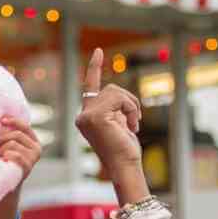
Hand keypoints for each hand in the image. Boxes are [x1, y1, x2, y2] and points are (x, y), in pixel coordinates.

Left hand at [0, 117, 41, 180]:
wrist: (6, 183)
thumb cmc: (5, 161)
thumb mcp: (8, 145)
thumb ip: (9, 133)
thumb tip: (1, 119)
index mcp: (34, 141)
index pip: (25, 126)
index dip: (13, 121)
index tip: (2, 120)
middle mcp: (37, 149)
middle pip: (16, 135)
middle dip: (3, 139)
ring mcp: (33, 158)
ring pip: (12, 144)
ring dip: (2, 149)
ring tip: (0, 156)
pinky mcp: (28, 167)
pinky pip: (14, 154)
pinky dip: (6, 156)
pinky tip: (4, 160)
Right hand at [75, 48, 143, 170]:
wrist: (125, 167)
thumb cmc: (124, 151)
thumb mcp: (120, 125)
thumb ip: (115, 110)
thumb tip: (121, 98)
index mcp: (86, 117)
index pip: (90, 87)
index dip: (94, 67)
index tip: (98, 51)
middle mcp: (82, 115)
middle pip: (110, 89)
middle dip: (128, 102)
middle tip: (135, 122)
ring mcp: (87, 115)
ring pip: (115, 91)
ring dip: (131, 107)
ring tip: (133, 126)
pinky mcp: (96, 116)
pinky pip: (119, 98)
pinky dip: (131, 109)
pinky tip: (132, 126)